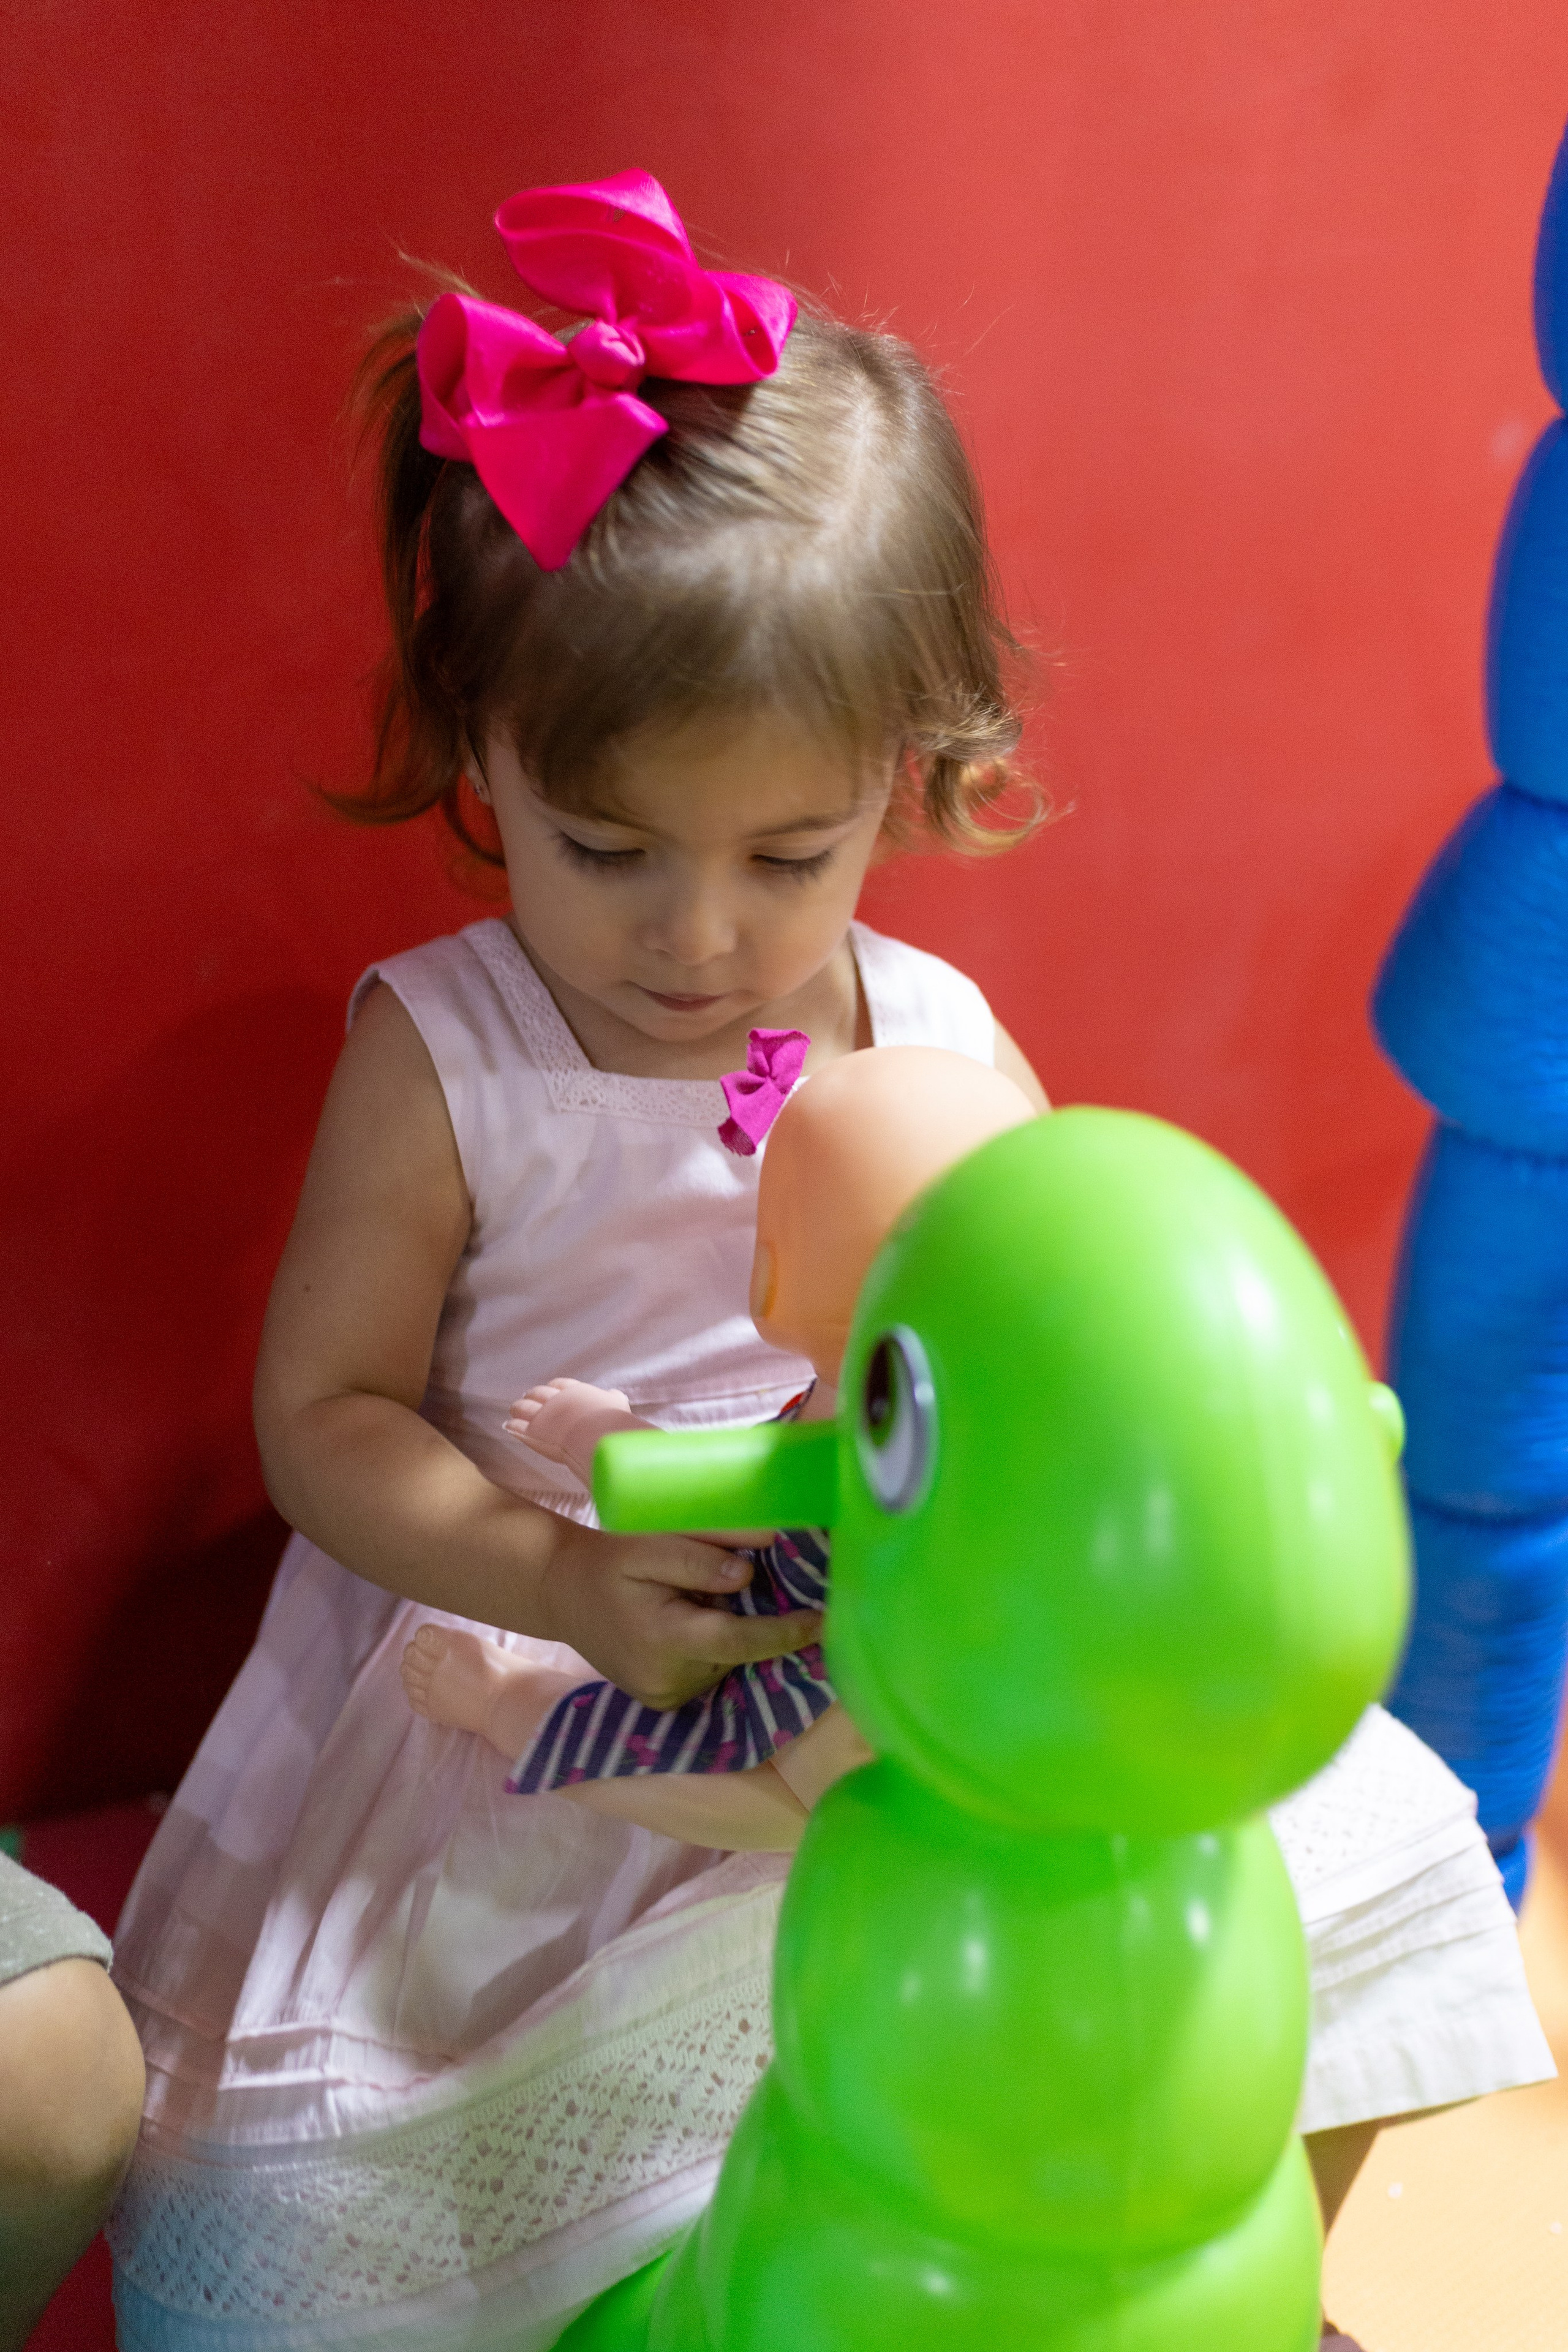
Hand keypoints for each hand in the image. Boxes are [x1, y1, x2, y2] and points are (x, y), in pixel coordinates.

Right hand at [536, 1520, 822, 1710]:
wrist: (562, 1594)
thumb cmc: (608, 1562)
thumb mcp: (647, 1545)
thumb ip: (699, 1556)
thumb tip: (750, 1575)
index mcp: (664, 1641)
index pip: (740, 1640)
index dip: (787, 1632)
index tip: (824, 1619)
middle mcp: (667, 1680)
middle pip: (737, 1649)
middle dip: (758, 1620)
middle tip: (764, 1583)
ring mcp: (664, 1696)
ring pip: (726, 1661)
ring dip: (734, 1632)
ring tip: (704, 1597)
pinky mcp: (663, 1700)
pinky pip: (708, 1672)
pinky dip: (716, 1647)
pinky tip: (696, 1619)